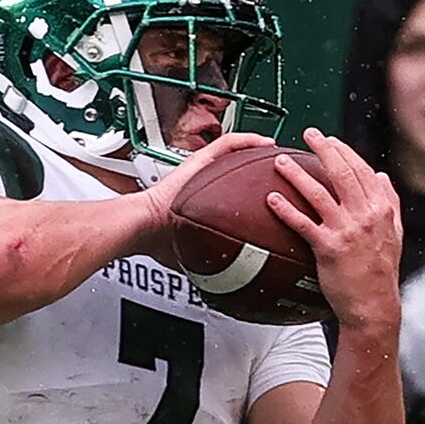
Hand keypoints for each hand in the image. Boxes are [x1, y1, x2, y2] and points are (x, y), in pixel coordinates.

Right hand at [140, 131, 278, 266]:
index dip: (250, 194)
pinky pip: (229, 143)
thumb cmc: (160, 241)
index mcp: (200, 203)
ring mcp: (201, 169)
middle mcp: (202, 182)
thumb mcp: (193, 254)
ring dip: (257, 151)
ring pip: (235, 152)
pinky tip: (266, 143)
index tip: (268, 199)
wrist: (145, 227)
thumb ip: (209, 261)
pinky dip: (249, 141)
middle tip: (278, 174)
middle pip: (235, 169)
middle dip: (258, 171)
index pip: (230, 193)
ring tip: (279, 155)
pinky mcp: (200, 159)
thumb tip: (224, 282)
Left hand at [266, 127, 401, 334]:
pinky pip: (303, 224)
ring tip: (281, 161)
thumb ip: (389, 202)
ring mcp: (346, 230)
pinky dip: (286, 209)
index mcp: (380, 208)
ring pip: (319, 193)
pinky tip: (272, 199)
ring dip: (297, 174)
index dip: (344, 151)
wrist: (373, 306)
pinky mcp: (328, 248)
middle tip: (307, 134)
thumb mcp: (394, 234)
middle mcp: (364, 215)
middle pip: (341, 172)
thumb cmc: (380, 272)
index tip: (329, 139)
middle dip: (323, 148)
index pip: (361, 169)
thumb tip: (380, 176)